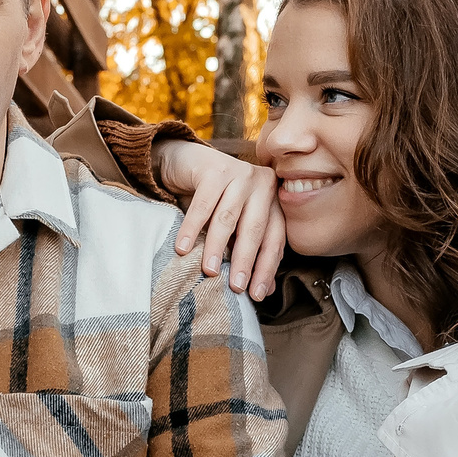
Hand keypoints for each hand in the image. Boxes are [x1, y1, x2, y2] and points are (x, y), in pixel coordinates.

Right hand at [158, 139, 287, 299]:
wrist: (188, 162)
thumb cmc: (215, 200)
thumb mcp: (235, 227)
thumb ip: (249, 252)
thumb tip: (266, 291)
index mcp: (272, 201)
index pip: (274, 240)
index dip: (266, 268)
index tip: (257, 294)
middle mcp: (261, 185)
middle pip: (255, 229)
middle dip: (245, 261)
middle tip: (235, 287)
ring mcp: (239, 174)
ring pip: (228, 218)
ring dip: (217, 247)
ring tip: (209, 270)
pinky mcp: (215, 168)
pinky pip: (203, 204)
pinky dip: (192, 228)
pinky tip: (183, 248)